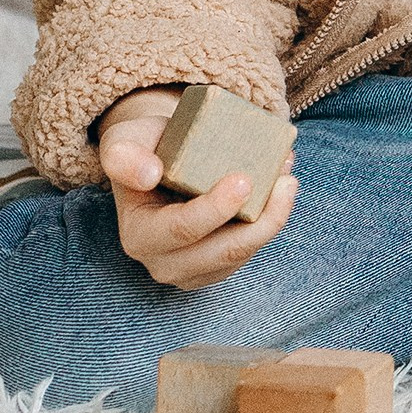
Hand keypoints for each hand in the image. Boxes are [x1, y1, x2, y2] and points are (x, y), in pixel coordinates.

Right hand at [98, 86, 296, 290]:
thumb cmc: (144, 149)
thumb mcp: (122, 142)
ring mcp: (194, 270)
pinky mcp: (218, 267)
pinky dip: (270, 222)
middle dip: (261, 221)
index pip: (181, 229)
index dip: (215, 209)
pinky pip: (250, 251)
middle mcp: (163, 263)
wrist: (158, 164)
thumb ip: (124, 155)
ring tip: (289, 179)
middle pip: (223, 251)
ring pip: (243, 254)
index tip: (244, 179)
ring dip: (273, 219)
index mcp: (139, 235)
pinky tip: (282, 189)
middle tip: (285, 181)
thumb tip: (150, 174)